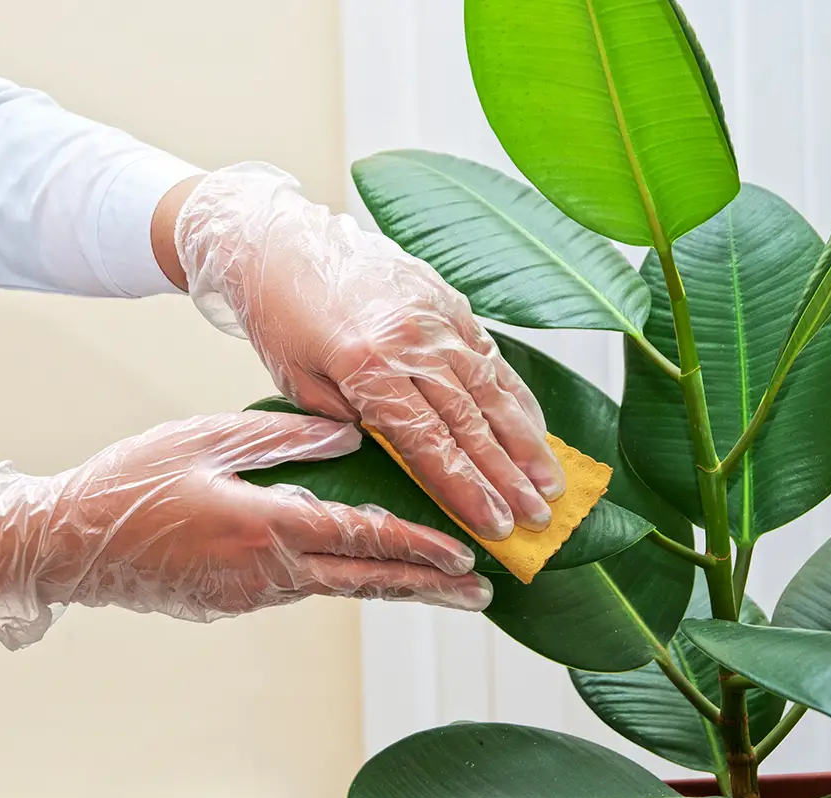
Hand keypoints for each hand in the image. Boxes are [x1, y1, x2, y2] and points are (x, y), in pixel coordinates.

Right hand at [0, 411, 489, 648]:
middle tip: (480, 592)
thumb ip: (283, 439)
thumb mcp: (206, 439)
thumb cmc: (131, 482)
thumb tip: (350, 434)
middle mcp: (268, 570)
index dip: (418, 547)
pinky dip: (342, 581)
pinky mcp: (233, 602)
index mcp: (266, 525)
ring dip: (391, 586)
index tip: (464, 555)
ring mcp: (250, 594)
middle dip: (428, 586)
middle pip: (366, 581)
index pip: (361, 538)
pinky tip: (360, 572)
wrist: (68, 543)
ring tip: (437, 586)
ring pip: (338, 588)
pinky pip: (301, 588)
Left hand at [172, 163, 564, 540]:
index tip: (497, 525)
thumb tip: (401, 448)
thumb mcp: (298, 380)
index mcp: (368, 365)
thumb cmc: (279, 314)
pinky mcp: (447, 298)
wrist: (281, 239)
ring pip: (492, 389)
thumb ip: (351, 418)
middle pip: (470, 422)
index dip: (467, 489)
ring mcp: (435, 316)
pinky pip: (490, 353)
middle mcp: (411, 340)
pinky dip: (515, 394)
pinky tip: (535, 425)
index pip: (429, 443)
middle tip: (539, 516)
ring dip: (526, 440)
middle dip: (507, 476)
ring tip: (551, 481)